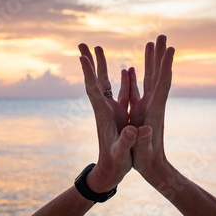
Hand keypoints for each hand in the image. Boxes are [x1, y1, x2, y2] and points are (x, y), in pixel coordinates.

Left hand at [78, 44, 136, 192]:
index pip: (94, 90)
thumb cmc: (116, 163)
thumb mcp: (121, 153)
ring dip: (101, 65)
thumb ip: (126, 141)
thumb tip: (133, 130)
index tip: (82, 58)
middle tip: (81, 44)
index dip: (88, 74)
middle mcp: (104, 108)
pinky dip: (122, 79)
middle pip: (95, 80)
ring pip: (105, 82)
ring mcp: (110, 110)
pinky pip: (120, 91)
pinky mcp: (117, 114)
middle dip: (89, 62)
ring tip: (98, 48)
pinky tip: (126, 69)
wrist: (111, 171)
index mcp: (104, 115)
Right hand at [129, 35, 174, 182]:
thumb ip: (142, 139)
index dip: (166, 65)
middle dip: (160, 55)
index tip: (171, 48)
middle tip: (162, 36)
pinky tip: (131, 68)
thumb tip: (143, 130)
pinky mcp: (142, 110)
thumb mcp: (143, 151)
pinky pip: (139, 88)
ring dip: (151, 60)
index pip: (163, 84)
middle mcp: (154, 104)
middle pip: (159, 74)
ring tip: (151, 43)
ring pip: (150, 78)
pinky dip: (136, 75)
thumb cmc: (147, 160)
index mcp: (154, 110)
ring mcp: (148, 106)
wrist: (153, 168)